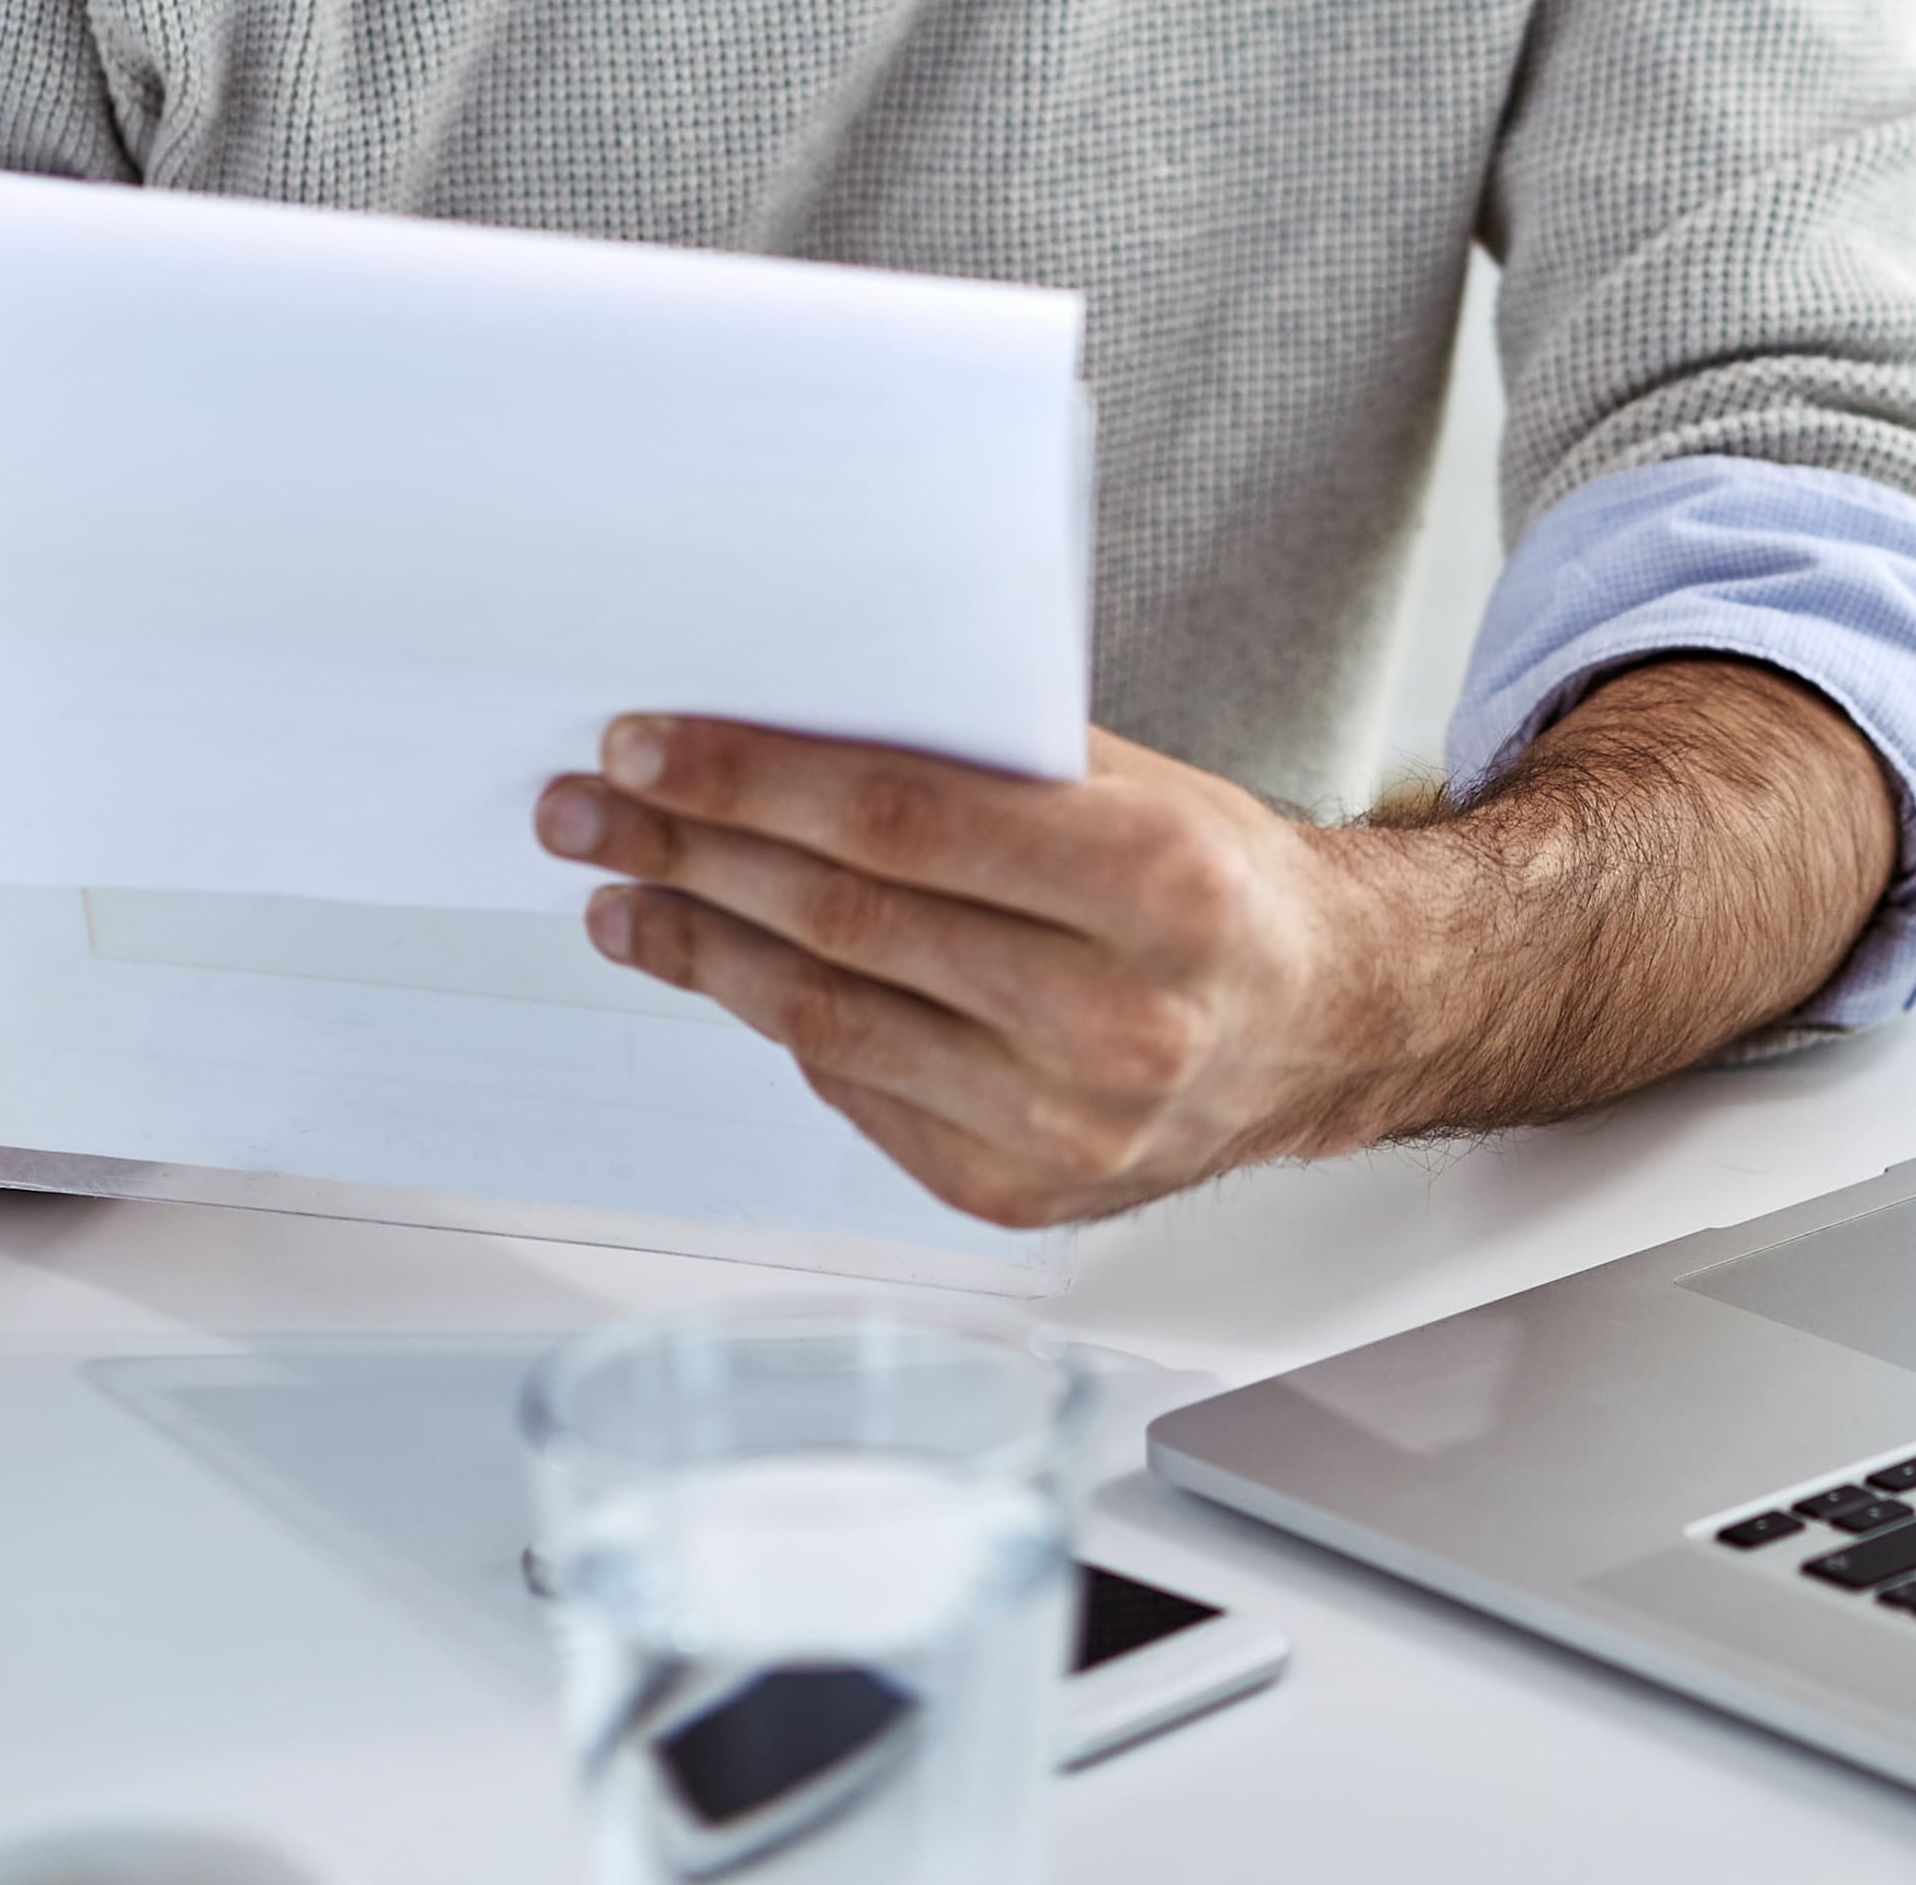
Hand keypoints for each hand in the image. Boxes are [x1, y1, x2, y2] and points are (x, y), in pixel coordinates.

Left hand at [535, 719, 1386, 1224]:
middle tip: (591, 808)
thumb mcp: (1137, 783)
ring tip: (619, 890)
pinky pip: (855, 1091)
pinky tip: (718, 966)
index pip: (903, 820)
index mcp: (1155, 882)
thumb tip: (783, 722)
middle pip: (844, 920)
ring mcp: (1063, 1127)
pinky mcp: (1016, 1194)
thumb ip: (985, 761)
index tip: (650, 743)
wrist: (1324, 1025)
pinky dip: (774, 1022)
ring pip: (825, 1018)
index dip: (756, 779)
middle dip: (691, 852)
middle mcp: (1115, 1019)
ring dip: (697, 946)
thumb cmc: (1220, 884)